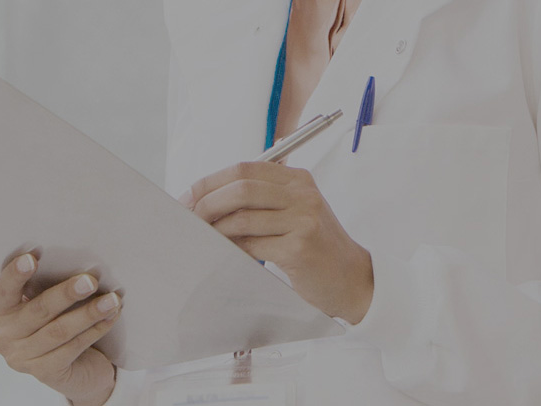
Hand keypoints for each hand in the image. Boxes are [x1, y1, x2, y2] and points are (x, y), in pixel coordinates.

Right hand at [0, 253, 121, 405]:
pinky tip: (111, 317)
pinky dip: (95, 330)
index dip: (16, 273)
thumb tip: (74, 261)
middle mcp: (3, 337)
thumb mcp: (43, 305)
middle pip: (38, 310)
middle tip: (90, 280)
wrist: (72, 370)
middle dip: (66, 293)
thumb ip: (44, 288)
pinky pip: (73, 347)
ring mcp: (22, 358)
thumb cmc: (55, 324)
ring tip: (112, 300)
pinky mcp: (44, 373)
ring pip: (59, 331)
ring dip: (89, 313)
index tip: (33, 256)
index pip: (3, 290)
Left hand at [181, 161, 373, 322]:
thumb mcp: (293, 212)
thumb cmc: (315, 247)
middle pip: (240, 188)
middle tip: (188, 219)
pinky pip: (251, 243)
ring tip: (203, 238)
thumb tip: (205, 198)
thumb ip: (259, 200)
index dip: (210, 182)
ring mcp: (303, 219)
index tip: (188, 198)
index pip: (244, 169)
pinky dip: (231, 248)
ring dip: (215, 229)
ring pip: (242, 216)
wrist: (353, 278)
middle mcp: (302, 194)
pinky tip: (224, 252)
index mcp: (297, 179)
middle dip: (206, 203)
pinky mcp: (300, 247)